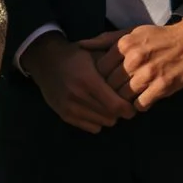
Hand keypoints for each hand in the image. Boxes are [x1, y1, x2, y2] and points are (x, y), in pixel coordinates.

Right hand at [18, 35, 137, 132]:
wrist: (46, 61)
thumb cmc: (76, 56)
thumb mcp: (96, 54)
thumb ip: (114, 67)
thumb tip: (136, 80)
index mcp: (88, 80)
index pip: (116, 106)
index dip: (128, 108)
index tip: (132, 105)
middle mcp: (78, 96)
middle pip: (111, 117)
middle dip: (119, 112)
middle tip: (121, 104)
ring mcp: (69, 108)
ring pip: (102, 124)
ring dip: (108, 117)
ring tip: (107, 105)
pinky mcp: (64, 115)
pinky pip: (91, 128)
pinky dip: (97, 122)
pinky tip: (96, 109)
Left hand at [86, 20, 182, 108]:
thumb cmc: (159, 37)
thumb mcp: (132, 32)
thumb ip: (106, 40)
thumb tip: (80, 45)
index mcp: (124, 45)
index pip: (100, 70)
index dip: (100, 78)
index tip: (105, 81)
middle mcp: (134, 59)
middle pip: (110, 86)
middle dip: (110, 91)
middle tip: (115, 93)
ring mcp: (149, 74)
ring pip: (123, 97)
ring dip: (125, 100)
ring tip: (129, 97)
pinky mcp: (163, 87)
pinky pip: (141, 105)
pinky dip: (140, 104)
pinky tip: (144, 98)